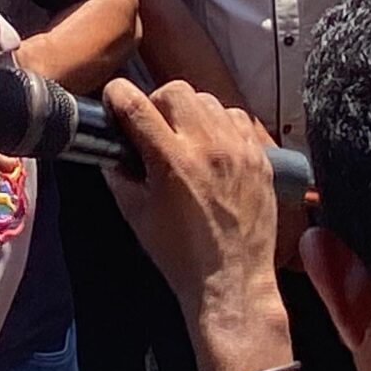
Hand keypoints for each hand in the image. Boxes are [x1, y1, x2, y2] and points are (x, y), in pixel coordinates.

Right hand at [99, 78, 281, 324]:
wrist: (231, 280)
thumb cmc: (180, 254)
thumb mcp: (134, 213)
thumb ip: (117, 173)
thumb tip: (110, 146)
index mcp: (172, 161)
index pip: (136, 103)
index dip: (117, 96)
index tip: (114, 102)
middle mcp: (208, 147)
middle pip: (175, 91)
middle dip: (157, 104)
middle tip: (154, 130)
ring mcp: (239, 150)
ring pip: (208, 100)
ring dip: (190, 114)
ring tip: (186, 141)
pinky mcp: (260, 157)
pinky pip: (237, 118)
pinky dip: (220, 125)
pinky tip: (214, 149)